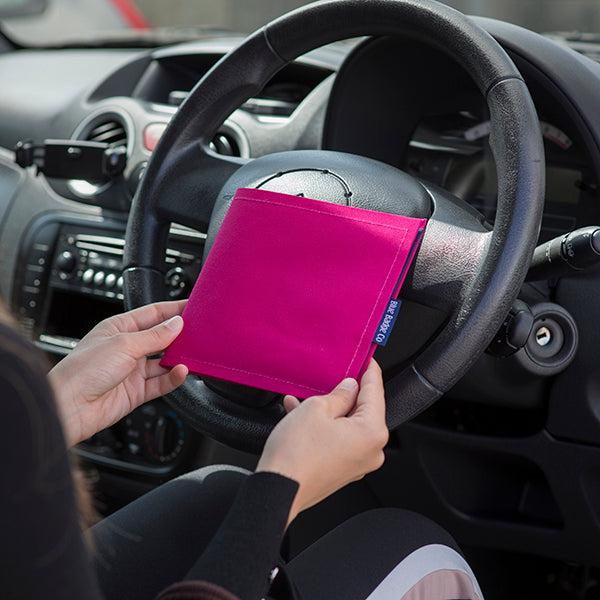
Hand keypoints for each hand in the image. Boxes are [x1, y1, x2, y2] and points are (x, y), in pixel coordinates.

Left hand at [49, 301, 188, 447]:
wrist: (69, 407)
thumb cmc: (82, 371)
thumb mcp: (124, 344)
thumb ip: (154, 336)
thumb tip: (176, 324)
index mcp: (119, 328)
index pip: (152, 314)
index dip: (173, 310)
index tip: (192, 307)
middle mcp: (126, 348)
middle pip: (160, 337)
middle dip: (179, 335)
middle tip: (199, 331)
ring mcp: (132, 370)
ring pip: (164, 361)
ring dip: (178, 358)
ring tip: (193, 354)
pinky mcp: (136, 391)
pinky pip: (161, 383)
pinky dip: (173, 378)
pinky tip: (182, 372)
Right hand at [256, 359, 387, 523]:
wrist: (278, 489)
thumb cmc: (296, 454)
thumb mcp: (317, 408)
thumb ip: (339, 394)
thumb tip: (350, 387)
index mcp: (372, 432)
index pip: (375, 391)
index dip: (369, 371)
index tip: (367, 359)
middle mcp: (371, 451)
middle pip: (363, 409)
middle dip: (345, 392)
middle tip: (334, 375)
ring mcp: (358, 463)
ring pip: (348, 424)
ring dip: (329, 409)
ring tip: (306, 398)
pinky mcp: (343, 470)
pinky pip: (339, 439)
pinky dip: (324, 426)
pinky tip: (301, 415)